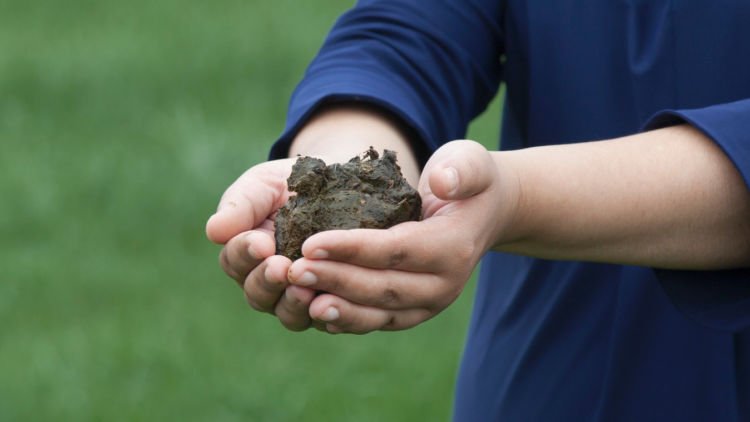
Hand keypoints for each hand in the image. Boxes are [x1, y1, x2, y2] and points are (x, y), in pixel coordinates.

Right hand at [205, 158, 319, 330]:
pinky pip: (327, 319)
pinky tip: (332, 302)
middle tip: (280, 267)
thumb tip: (214, 231)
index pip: (235, 261)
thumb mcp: (265, 185)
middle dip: (267, 280)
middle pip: (257, 294)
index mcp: (247, 254)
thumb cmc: (293, 184)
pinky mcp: (334, 305)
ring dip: (293, 303)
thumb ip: (241, 205)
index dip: (245, 253)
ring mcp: (300, 296)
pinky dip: (327, 314)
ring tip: (304, 289)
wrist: (341, 186)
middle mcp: (270, 282)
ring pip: (288, 314)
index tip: (261, 242)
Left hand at [287, 140, 519, 333]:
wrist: (482, 214)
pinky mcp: (414, 312)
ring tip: (299, 298)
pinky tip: (313, 312)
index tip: (310, 242)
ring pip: (379, 313)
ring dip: (337, 309)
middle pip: (383, 287)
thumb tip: (442, 182)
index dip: (353, 249)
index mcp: (453, 247)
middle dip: (335, 279)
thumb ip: (460, 168)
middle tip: (293, 271)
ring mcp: (430, 304)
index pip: (397, 251)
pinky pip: (379, 322)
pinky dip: (347, 320)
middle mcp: (444, 284)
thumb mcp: (470, 161)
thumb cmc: (466, 181)